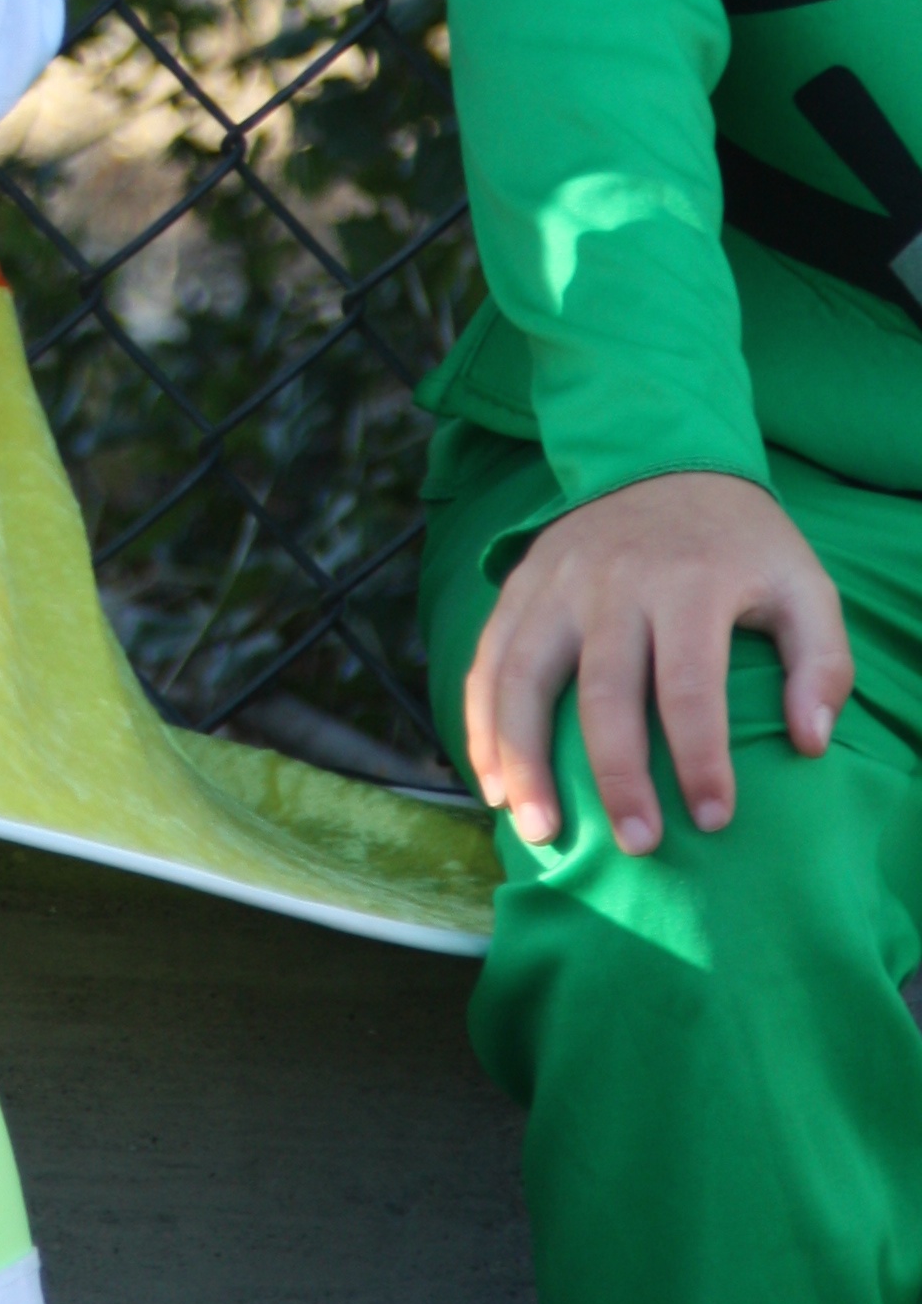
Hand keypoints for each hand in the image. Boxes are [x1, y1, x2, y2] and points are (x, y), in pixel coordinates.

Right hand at [463, 468, 853, 853]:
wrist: (663, 460)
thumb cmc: (741, 546)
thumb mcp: (805, 585)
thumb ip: (824, 663)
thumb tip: (810, 743)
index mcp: (689, 582)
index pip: (690, 682)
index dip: (701, 756)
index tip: (714, 820)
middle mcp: (612, 580)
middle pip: (604, 688)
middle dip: (616, 774)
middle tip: (635, 844)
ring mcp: (556, 581)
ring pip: (524, 674)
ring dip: (523, 757)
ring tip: (534, 830)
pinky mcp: (519, 585)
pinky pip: (488, 658)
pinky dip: (480, 722)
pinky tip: (489, 780)